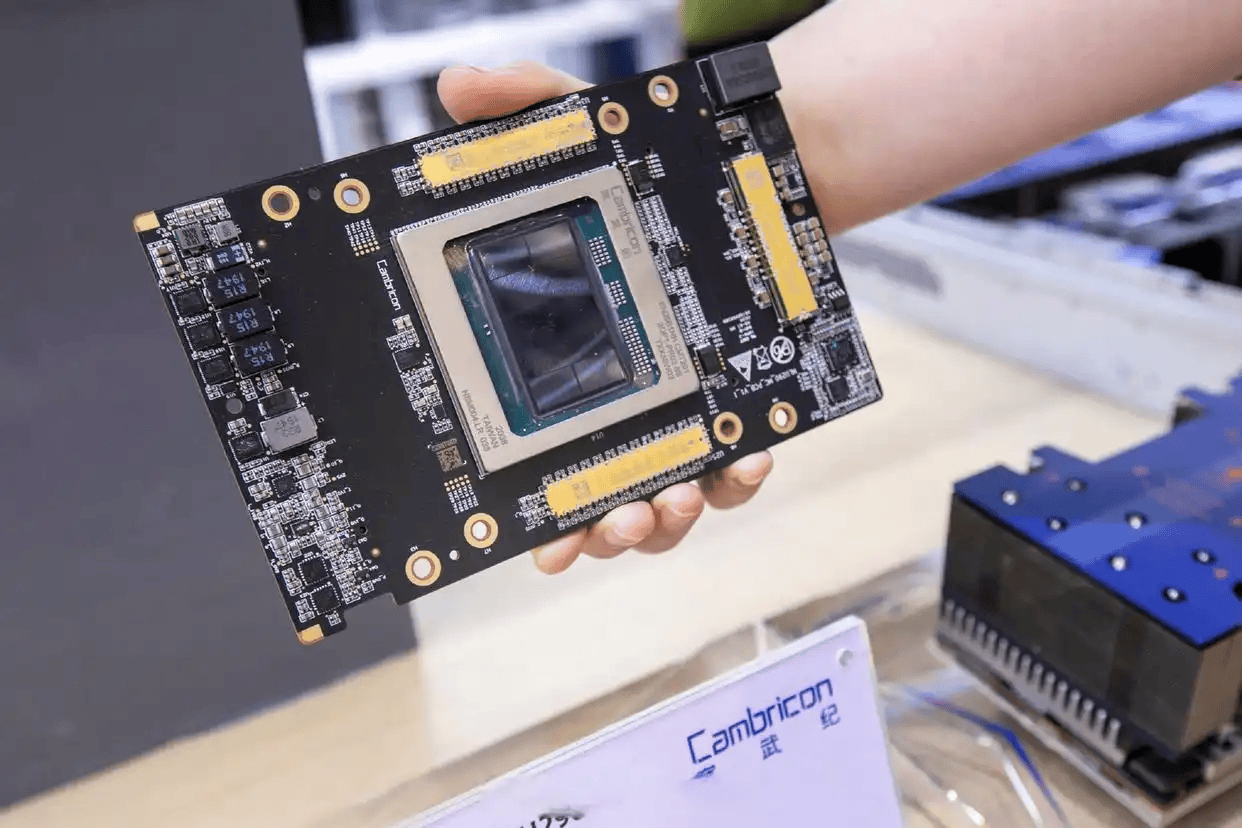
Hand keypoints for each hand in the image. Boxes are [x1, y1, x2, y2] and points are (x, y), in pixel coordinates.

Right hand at [437, 61, 774, 573]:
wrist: (750, 181)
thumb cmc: (654, 173)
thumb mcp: (582, 127)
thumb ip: (523, 105)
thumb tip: (457, 88)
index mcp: (558, 367)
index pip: (538, 460)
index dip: (542, 518)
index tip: (542, 545)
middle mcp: (615, 405)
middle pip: (602, 503)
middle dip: (607, 530)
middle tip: (612, 521)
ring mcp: (678, 414)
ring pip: (666, 502)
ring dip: (668, 517)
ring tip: (671, 495)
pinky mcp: (738, 407)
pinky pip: (737, 466)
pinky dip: (741, 475)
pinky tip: (748, 454)